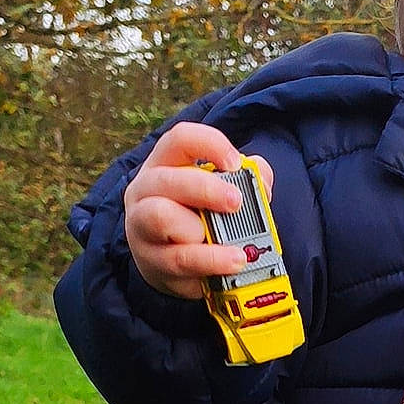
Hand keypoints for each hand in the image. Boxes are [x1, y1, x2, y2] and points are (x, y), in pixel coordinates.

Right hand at [123, 123, 274, 297]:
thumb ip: (246, 180)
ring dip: (202, 229)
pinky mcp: (151, 262)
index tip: (235, 163)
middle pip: (168, 181)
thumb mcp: (218, 192)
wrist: (171, 263)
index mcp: (164, 164)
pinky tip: (233, 263)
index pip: (180, 139)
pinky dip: (211, 262)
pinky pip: (179, 260)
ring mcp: (142, 228)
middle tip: (236, 202)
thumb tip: (261, 183)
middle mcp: (145, 192)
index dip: (210, 145)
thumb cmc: (198, 217)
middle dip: (207, 190)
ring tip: (236, 248)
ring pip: (162, 218)